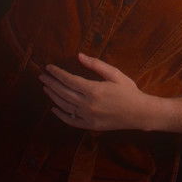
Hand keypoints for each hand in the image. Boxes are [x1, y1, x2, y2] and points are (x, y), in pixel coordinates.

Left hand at [40, 53, 154, 130]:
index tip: (48, 67)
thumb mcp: (114, 73)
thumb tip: (79, 56)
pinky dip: (61, 115)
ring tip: (45, 88)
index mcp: (93, 90)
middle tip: (41, 76)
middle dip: (51, 83)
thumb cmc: (128, 90)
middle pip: (63, 93)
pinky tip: (54, 108)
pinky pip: (71, 121)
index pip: (69, 80)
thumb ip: (96, 64)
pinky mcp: (90, 126)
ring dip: (53, 96)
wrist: (139, 113)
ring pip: (65, 106)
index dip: (57, 73)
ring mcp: (88, 117)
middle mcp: (88, 105)